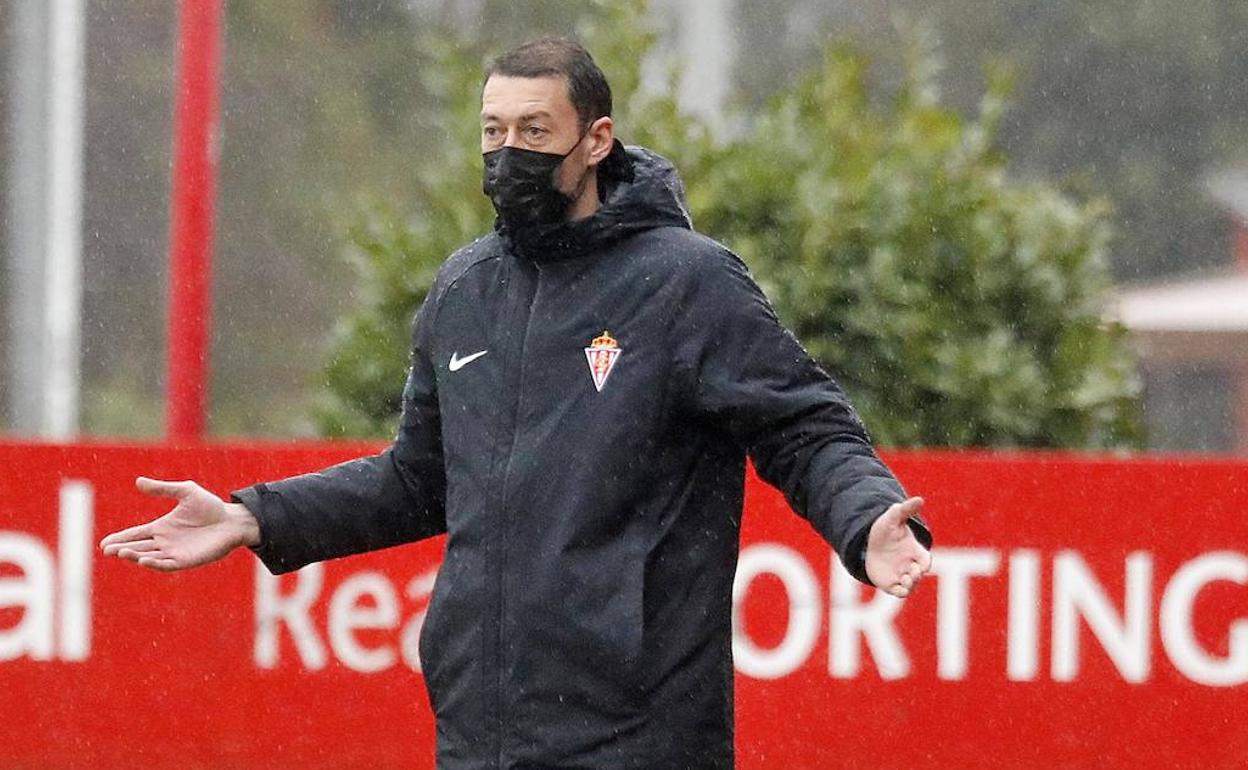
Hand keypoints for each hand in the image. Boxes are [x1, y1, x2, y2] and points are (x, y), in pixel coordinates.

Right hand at [98, 477, 259, 571]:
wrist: (233, 520)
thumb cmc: (211, 507)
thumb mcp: (186, 492)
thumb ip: (163, 489)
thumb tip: (138, 481)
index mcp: (161, 528)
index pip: (135, 534)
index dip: (120, 539)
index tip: (104, 543)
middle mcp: (165, 542)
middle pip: (137, 547)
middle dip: (121, 549)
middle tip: (107, 550)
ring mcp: (174, 553)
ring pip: (148, 557)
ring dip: (134, 556)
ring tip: (121, 553)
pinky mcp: (186, 561)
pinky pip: (166, 565)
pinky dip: (154, 563)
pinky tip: (144, 559)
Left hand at [865, 497, 931, 597]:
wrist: (868, 542)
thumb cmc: (885, 530)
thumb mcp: (893, 517)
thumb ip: (906, 510)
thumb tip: (919, 499)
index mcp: (915, 551)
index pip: (925, 560)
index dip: (925, 564)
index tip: (920, 566)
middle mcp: (910, 565)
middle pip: (919, 575)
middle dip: (917, 576)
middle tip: (910, 574)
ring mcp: (901, 575)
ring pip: (911, 586)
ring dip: (910, 585)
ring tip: (904, 580)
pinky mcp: (890, 583)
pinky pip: (899, 592)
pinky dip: (900, 592)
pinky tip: (896, 588)